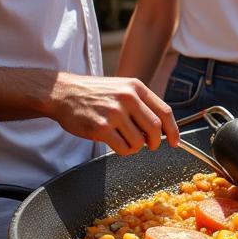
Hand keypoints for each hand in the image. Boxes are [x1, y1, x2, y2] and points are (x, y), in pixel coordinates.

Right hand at [47, 73, 177, 154]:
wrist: (62, 92)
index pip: (165, 111)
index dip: (174, 130)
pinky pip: (123, 148)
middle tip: (151, 146)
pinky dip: (124, 151)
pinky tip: (116, 144)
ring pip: (139, 142)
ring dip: (136, 147)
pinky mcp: (101, 127)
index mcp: (136, 87)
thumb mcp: (122, 88)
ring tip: (126, 141)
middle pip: (156, 128)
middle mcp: (127, 98)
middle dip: (156, 142)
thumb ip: (141, 104)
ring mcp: (114, 113)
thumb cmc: (94, 93)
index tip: (175, 141)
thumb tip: (161, 127)